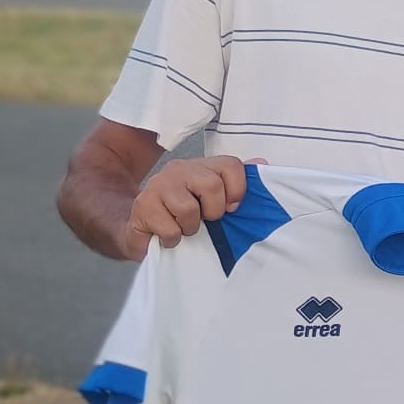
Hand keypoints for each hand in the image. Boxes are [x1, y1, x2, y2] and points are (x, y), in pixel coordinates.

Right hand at [123, 155, 252, 260]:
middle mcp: (179, 169)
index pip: (230, 165)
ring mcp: (158, 185)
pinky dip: (173, 239)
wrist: (141, 230)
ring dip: (190, 228)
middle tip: (204, 219)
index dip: (237, 190)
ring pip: (189, 209)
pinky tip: (168, 236)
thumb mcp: (212, 201)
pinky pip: (170, 228)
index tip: (231, 208)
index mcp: (201, 166)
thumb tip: (261, 164)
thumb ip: (236, 183)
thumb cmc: (182, 216)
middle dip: (213, 212)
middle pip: (211, 185)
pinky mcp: (143, 206)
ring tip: (183, 227)